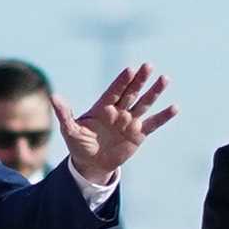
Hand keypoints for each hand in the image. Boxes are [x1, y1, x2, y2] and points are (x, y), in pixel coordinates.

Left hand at [51, 63, 177, 184]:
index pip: (114, 91)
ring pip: (144, 103)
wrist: (91, 163)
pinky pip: (153, 124)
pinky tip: (174, 107)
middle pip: (131, 92)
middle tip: (148, 65)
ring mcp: (130, 121)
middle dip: (140, 80)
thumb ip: (65, 113)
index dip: (122, 81)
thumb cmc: (79, 144)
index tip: (130, 70)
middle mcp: (119, 110)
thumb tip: (53, 97)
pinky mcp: (139, 134)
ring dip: (154, 92)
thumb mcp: (70, 130)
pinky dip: (163, 116)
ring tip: (165, 79)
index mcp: (103, 107)